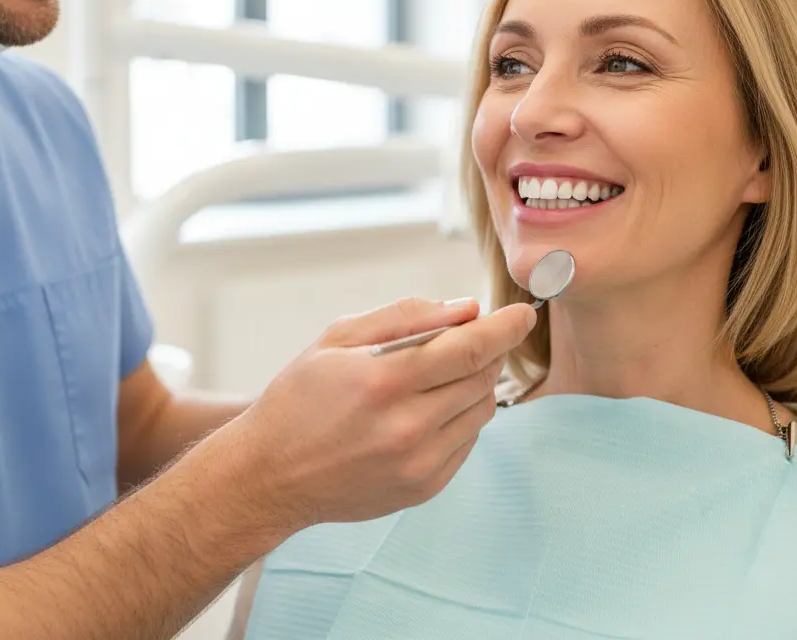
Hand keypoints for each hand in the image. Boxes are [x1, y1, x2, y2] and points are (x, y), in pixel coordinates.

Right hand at [223, 297, 535, 531]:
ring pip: (481, 410)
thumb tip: (464, 309)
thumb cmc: (299, 398)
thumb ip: (404, 317)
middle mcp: (408, 427)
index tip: (525, 313)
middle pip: (482, 377)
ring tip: (441, 371)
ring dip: (476, 381)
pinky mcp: (425, 488)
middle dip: (489, 349)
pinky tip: (429, 406)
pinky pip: (467, 441)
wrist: (271, 475)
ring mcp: (420, 463)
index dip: (505, 327)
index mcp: (384, 381)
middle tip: (471, 334)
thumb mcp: (338, 338)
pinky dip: (462, 415)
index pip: (469, 348)